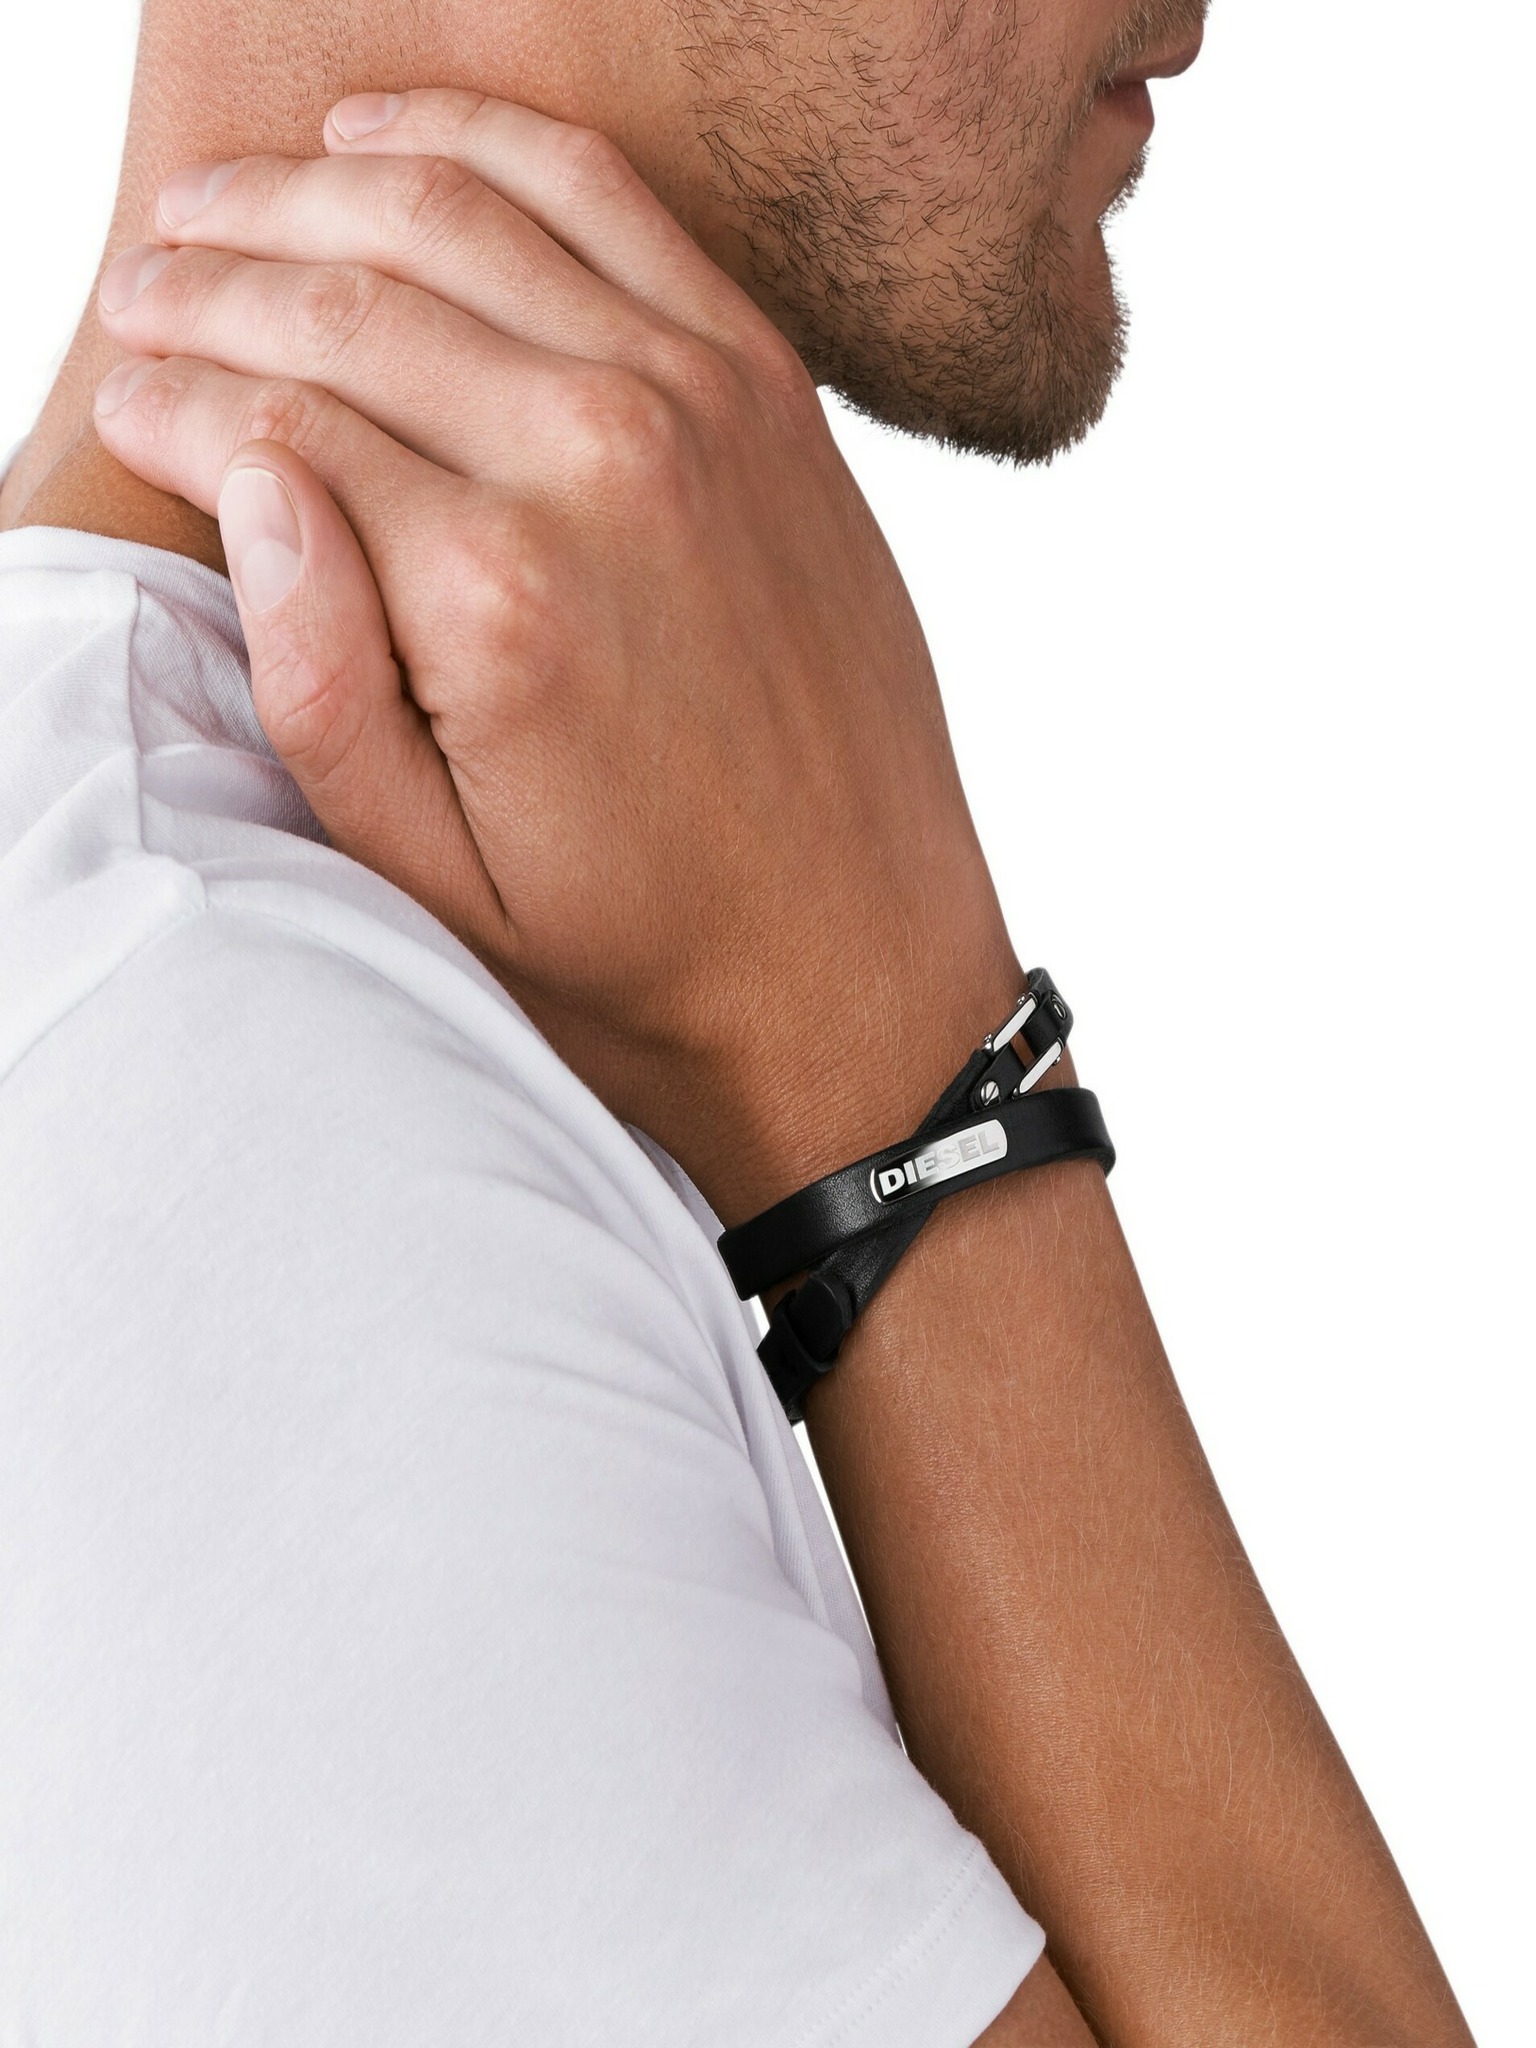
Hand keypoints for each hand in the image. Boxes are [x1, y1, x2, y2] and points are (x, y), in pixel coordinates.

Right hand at [93, 89, 1020, 1221]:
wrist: (856, 959)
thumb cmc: (644, 943)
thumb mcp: (435, 876)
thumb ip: (311, 678)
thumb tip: (241, 476)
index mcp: (495, 597)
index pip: (267, 424)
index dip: (166, 399)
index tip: (122, 400)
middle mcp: (598, 463)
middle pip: (342, 301)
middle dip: (206, 282)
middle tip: (139, 289)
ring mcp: (699, 403)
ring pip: (451, 216)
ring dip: (309, 193)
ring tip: (223, 208)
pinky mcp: (767, 384)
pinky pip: (601, 195)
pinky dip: (480, 140)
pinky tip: (388, 144)